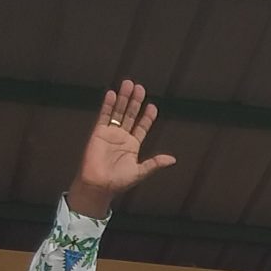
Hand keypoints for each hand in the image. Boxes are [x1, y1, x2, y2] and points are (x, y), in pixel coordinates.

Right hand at [66, 81, 175, 217]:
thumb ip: (155, 163)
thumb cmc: (119, 182)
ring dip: (123, 98)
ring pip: (118, 112)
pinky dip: (108, 105)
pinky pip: (104, 116)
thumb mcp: (140, 172)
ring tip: (128, 84)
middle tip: (140, 88)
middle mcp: (122, 137)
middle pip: (130, 115)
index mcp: (133, 145)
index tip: (152, 106)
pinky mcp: (98, 133)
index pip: (142, 126)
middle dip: (135, 102)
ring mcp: (110, 133)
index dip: (147, 117)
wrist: (99, 185)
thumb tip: (172, 159)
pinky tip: (112, 94)